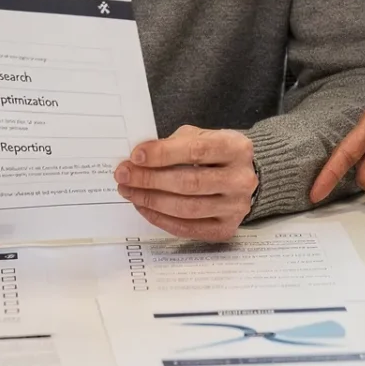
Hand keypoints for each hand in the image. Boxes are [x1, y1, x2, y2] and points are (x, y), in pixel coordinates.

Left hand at [115, 125, 257, 241]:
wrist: (240, 177)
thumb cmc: (214, 154)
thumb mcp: (200, 137)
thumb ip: (174, 144)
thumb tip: (139, 160)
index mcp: (236, 148)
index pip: (196, 151)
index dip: (163, 154)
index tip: (136, 156)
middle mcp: (241, 180)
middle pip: (189, 183)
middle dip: (150, 179)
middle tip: (124, 176)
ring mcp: (235, 208)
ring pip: (186, 209)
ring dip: (151, 200)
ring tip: (129, 191)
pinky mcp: (226, 228)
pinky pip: (187, 228)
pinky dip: (161, 219)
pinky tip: (144, 207)